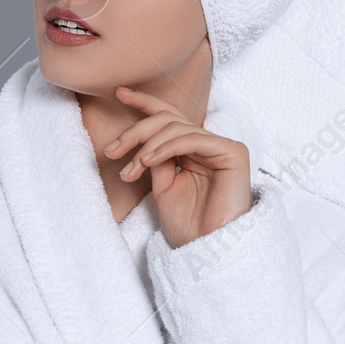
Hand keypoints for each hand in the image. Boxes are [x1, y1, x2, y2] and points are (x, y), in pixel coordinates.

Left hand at [101, 85, 250, 249]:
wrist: (207, 251)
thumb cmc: (187, 226)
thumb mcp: (162, 186)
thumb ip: (155, 158)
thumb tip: (142, 140)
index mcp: (192, 151)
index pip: (168, 117)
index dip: (144, 102)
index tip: (118, 92)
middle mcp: (208, 145)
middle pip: (167, 119)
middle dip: (135, 131)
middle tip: (111, 151)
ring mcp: (222, 147)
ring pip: (176, 127)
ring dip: (146, 146)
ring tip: (130, 170)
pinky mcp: (233, 153)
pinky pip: (192, 138)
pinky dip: (165, 147)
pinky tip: (148, 161)